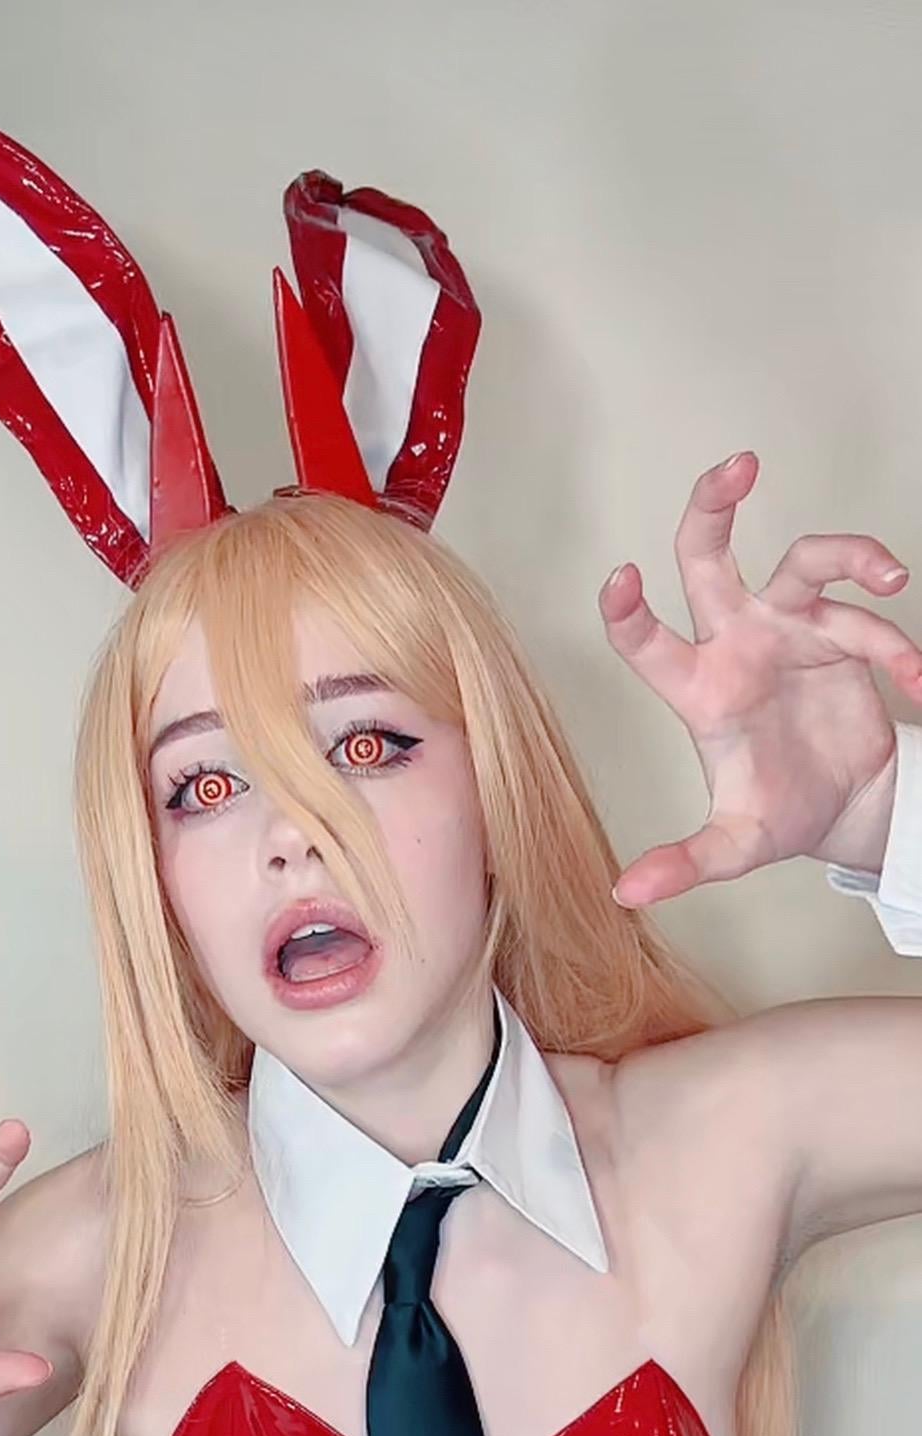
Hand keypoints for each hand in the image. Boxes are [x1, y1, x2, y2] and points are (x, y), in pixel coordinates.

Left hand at [601, 450, 921, 906]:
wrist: (844, 809)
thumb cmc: (778, 815)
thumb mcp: (732, 846)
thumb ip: (684, 863)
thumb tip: (625, 896)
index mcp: (699, 688)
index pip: (647, 639)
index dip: (628, 610)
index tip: (618, 578)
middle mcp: (736, 643)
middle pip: (709, 557)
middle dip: (713, 505)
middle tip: (739, 464)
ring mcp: (788, 630)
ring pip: (807, 562)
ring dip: (852, 557)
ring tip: (892, 575)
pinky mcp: (839, 633)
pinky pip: (870, 620)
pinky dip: (899, 648)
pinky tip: (918, 684)